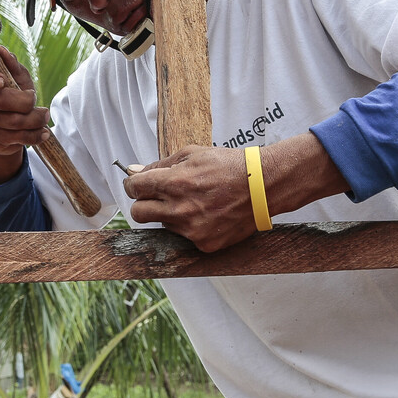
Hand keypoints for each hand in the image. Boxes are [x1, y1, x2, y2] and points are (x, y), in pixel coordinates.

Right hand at [0, 46, 48, 182]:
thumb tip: (2, 51)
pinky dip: (34, 135)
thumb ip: (12, 66)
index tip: (2, 81)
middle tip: (36, 99)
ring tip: (44, 116)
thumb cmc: (15, 93)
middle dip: (25, 102)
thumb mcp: (17, 78)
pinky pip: (15, 137)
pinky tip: (43, 132)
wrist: (12, 126)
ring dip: (34, 119)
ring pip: (11, 121)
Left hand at [122, 134, 352, 252]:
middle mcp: (179, 209)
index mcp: (174, 183)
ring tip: (192, 202)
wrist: (263, 187)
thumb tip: (135, 171)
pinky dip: (189, 227)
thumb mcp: (192, 154)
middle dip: (142, 203)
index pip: (134, 189)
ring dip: (169, 214)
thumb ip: (161, 165)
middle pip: (138, 213)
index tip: (138, 185)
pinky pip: (183, 237)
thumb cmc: (228, 165)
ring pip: (162, 225)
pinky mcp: (203, 244)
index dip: (134, 185)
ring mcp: (191, 230)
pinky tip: (206, 214)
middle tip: (155, 197)